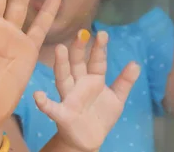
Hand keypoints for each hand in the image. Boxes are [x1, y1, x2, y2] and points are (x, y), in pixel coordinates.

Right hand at [35, 31, 139, 151]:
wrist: (89, 140)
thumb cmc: (100, 115)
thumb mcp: (117, 98)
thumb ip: (124, 81)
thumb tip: (136, 63)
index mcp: (93, 79)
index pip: (97, 61)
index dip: (99, 48)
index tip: (102, 33)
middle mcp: (79, 84)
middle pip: (78, 64)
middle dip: (79, 49)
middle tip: (81, 33)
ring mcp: (69, 97)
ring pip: (63, 78)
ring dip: (61, 64)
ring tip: (60, 49)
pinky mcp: (62, 114)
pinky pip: (51, 108)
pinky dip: (43, 103)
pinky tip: (38, 96)